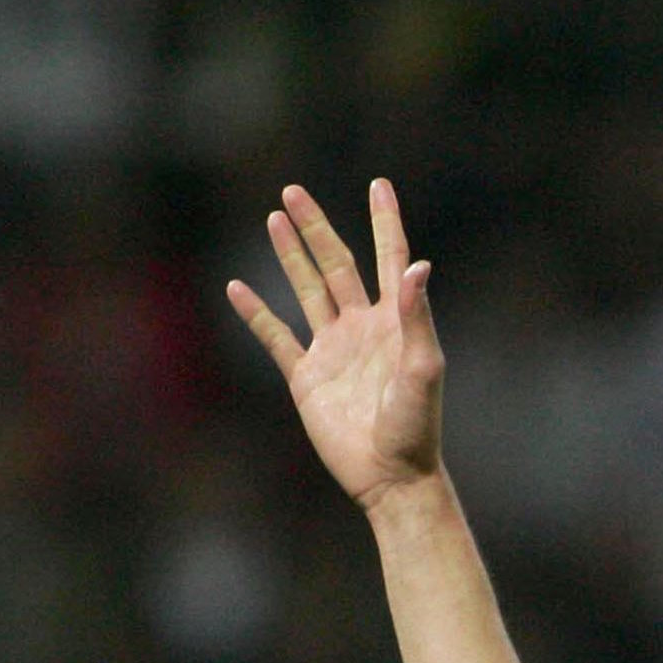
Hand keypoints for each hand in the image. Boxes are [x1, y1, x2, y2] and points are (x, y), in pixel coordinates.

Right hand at [228, 180, 446, 509]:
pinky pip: (277, 337)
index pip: (389, 259)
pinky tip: (238, 286)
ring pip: (307, 290)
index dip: (385, 221)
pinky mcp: (307, 377)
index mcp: (395, 322)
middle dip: (317, 228)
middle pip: (337, 265)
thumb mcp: (424, 369)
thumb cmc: (416, 427)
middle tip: (294, 191)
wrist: (390, 477)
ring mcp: (333, 350)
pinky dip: (256, 313)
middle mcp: (363, 328)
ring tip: (274, 217)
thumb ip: (417, 317)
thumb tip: (416, 265)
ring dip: (291, 256)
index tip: (379, 185)